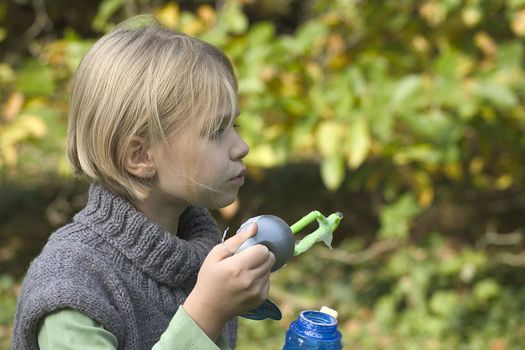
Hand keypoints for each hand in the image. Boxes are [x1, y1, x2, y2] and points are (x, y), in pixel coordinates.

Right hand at [183, 223, 275, 340]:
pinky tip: (246, 282)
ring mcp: (256, 291)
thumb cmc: (209, 278)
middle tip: (248, 258)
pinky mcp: (260, 298)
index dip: (257, 247)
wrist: (208, 309)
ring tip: (245, 272)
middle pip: (270, 258)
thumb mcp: (216, 255)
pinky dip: (260, 278)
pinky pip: (268, 281)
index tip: (248, 250)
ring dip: (261, 267)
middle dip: (262, 255)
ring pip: (270, 269)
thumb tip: (255, 227)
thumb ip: (237, 240)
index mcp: (237, 267)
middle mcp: (249, 281)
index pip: (263, 250)